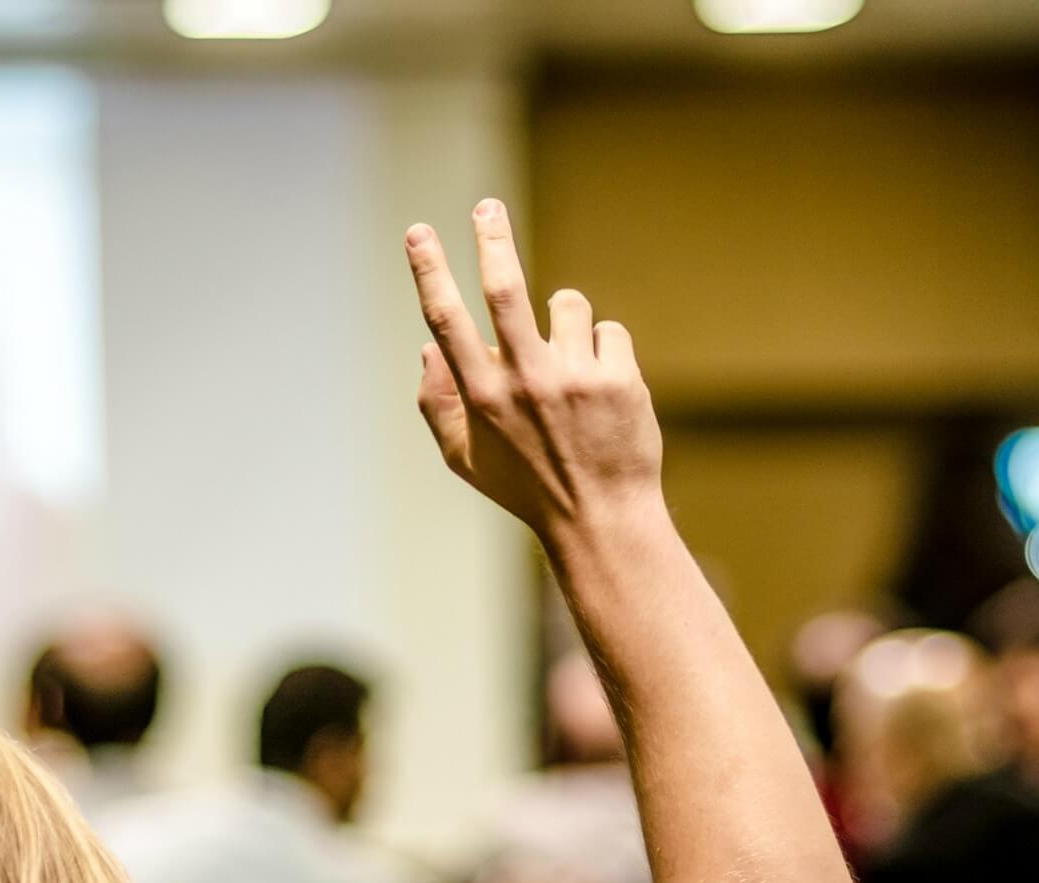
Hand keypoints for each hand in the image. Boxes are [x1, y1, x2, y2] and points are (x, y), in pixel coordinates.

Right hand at [406, 199, 663, 546]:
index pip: (447, 320)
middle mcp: (525, 381)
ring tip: (573, 368)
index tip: (419, 231)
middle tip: (488, 206)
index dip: (430, 271)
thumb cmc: (527, 488)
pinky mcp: (619, 379)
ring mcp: (575, 378)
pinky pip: (609, 332)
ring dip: (568, 323)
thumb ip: (437, 403)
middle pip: (505, 289)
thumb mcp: (465, 459)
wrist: (602, 519)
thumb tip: (427, 345)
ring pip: (569, 305)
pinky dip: (606, 351)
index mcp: (482, 397)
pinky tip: (605, 391)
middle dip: (492, 239)